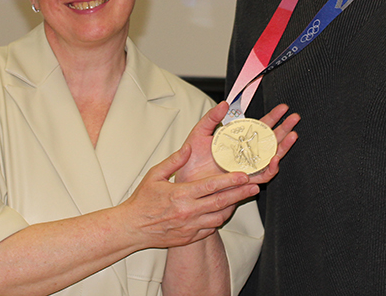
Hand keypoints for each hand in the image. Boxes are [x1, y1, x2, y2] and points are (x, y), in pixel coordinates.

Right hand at [120, 143, 258, 249]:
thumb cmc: (142, 201)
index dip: (230, 180)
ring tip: (241, 198)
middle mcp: (188, 212)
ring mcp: (190, 227)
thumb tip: (188, 149)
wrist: (132, 228)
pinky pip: (210, 229)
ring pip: (218, 217)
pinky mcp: (189, 237)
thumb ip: (174, 161)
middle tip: (254, 187)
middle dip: (240, 194)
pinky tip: (222, 211)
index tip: (243, 176)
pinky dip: (218, 220)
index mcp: (181, 195)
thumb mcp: (154, 175)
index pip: (211, 186)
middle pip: (221, 202)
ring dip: (231, 207)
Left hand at [175, 102, 299, 184]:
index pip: (259, 127)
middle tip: (295, 118)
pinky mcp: (245, 181)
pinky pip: (263, 175)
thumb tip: (224, 103)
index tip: (283, 108)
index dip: (272, 117)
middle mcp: (246, 154)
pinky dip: (271, 167)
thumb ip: (211, 118)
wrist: (186, 183)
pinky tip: (275, 158)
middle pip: (271, 140)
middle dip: (285, 128)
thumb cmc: (190, 162)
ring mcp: (247, 167)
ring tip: (292, 135)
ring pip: (272, 157)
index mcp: (237, 141)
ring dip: (283, 147)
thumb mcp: (199, 133)